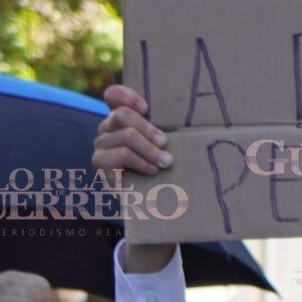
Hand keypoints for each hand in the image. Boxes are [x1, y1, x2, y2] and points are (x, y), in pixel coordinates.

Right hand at [95, 85, 178, 272]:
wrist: (151, 205)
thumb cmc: (164, 170)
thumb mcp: (166, 147)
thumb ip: (168, 130)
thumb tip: (201, 114)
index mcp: (121, 118)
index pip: (113, 95)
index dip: (126, 96)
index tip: (147, 107)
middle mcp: (106, 128)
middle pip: (121, 115)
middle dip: (148, 128)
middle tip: (166, 143)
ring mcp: (100, 146)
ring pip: (125, 136)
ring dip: (149, 150)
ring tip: (166, 162)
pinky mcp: (100, 165)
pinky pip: (119, 156)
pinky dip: (140, 162)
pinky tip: (152, 170)